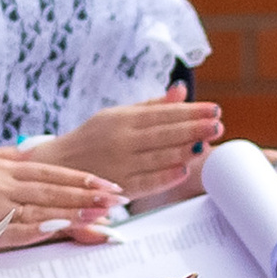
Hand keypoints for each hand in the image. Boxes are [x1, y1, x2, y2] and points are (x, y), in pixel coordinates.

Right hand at [0, 145, 118, 252]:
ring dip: (74, 211)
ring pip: (43, 208)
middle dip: (88, 194)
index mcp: (1, 167)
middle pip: (53, 189)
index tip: (105, 182)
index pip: (50, 171)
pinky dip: (43, 229)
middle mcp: (2, 185)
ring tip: (102, 215)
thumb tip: (27, 152)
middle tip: (117, 198)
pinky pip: (19, 230)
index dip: (80, 177)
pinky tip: (65, 229)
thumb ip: (2, 157)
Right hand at [42, 96, 223, 201]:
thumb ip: (152, 106)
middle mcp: (120, 140)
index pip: (162, 114)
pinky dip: (165, 177)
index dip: (189, 112)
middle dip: (192, 129)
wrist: (59, 166)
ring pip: (157, 157)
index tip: (213, 109)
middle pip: (163, 134)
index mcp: (122, 119)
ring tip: (206, 144)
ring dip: (184, 151)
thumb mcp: (118, 116)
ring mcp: (119, 165)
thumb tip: (181, 90)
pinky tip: (184, 170)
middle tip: (217, 125)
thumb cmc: (94, 139)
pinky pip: (146, 182)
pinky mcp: (119, 187)